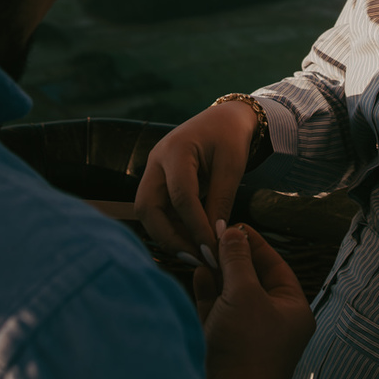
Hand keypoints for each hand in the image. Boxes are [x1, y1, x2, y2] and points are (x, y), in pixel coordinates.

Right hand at [135, 102, 256, 258]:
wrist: (223, 119)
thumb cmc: (230, 138)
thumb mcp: (232, 167)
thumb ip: (222, 201)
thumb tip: (216, 239)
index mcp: (177, 150)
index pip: (181, 196)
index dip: (195, 227)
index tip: (212, 251)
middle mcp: (156, 161)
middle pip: (147, 207)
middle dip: (168, 237)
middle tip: (196, 259)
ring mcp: (152, 171)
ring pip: (146, 212)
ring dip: (167, 237)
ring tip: (196, 256)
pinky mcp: (156, 182)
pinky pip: (156, 211)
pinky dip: (170, 229)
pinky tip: (191, 243)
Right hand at [196, 222, 314, 378]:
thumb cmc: (245, 349)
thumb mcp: (244, 295)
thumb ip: (237, 261)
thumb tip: (233, 232)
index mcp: (292, 310)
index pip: (275, 265)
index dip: (254, 243)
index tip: (234, 225)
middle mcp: (273, 322)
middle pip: (253, 278)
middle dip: (232, 257)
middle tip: (212, 235)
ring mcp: (248, 335)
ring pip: (233, 295)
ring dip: (218, 273)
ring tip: (202, 251)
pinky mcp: (226, 345)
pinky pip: (218, 312)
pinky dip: (208, 293)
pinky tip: (198, 274)